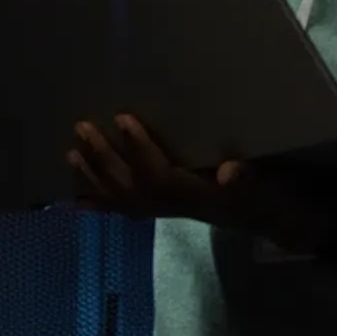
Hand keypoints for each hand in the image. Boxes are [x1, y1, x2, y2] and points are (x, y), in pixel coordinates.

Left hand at [69, 116, 330, 250]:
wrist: (266, 217)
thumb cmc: (263, 192)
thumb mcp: (264, 183)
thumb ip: (248, 178)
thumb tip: (230, 172)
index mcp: (193, 195)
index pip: (160, 172)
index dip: (140, 147)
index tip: (122, 118)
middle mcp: (172, 206)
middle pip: (130, 186)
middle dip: (104, 159)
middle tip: (82, 128)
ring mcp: (162, 211)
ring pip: (120, 198)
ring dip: (93, 178)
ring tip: (70, 154)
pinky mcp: (158, 210)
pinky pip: (123, 210)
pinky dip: (97, 205)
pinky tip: (75, 200)